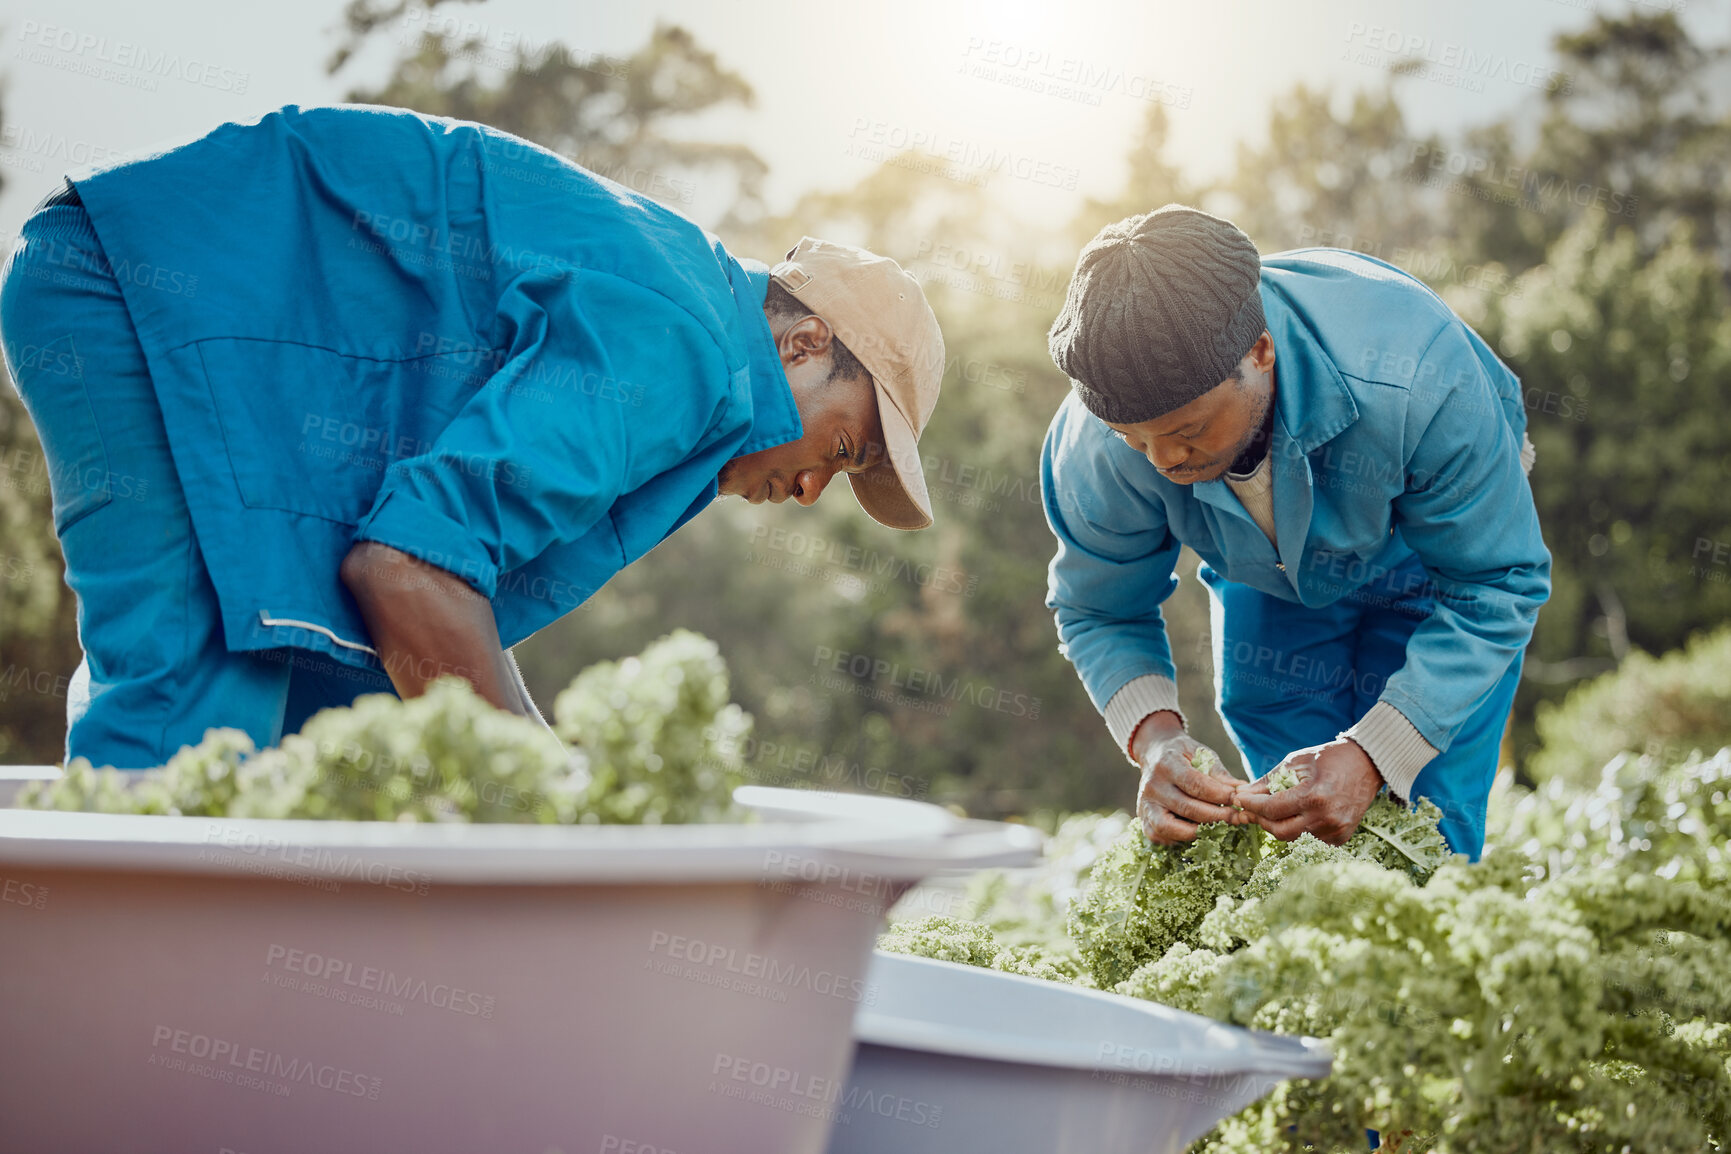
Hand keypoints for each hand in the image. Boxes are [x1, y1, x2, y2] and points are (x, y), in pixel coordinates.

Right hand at [1131, 711, 1240, 844]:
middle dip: (1216, 815)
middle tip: (1236, 818)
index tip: (1238, 800)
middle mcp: (1152, 784)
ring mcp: (1145, 803)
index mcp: (1167, 764)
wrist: (1154, 754)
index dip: (1220, 795)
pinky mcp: (1143, 817)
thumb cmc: (1183, 755)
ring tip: (1217, 827)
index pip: (1195, 784)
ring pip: (1169, 827)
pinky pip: (1158, 836)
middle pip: (1186, 807)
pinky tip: (1196, 831)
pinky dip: (1177, 839)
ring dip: (1197, 831)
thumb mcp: (1201, 754)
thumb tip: (1241, 791)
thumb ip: (1219, 772)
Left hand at [1234, 738, 1383, 844]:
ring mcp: (1336, 830)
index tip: (1239, 799)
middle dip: (1261, 819)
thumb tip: (1242, 794)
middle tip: (1251, 808)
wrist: (1367, 764)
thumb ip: (1267, 781)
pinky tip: (1294, 816)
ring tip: (1271, 810)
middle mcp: (1326, 818)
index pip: (1272, 809)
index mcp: (1314, 796)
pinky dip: (1297, 830)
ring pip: (1293, 838)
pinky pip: (1309, 840)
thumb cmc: (1328, 758)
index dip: (1251, 805)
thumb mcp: (1294, 762)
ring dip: (1278, 826)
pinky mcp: (1341, 837)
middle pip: (1280, 831)